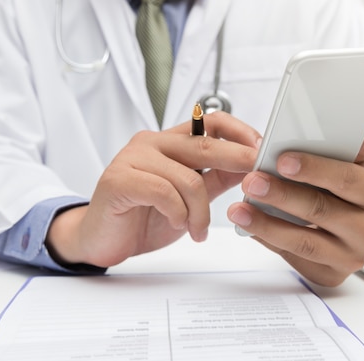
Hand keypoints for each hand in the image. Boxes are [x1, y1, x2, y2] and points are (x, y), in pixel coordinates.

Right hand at [46, 111, 260, 267]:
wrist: (101, 240)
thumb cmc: (142, 216)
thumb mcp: (189, 199)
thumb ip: (214, 180)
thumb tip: (250, 167)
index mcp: (169, 142)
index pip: (210, 122)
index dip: (240, 132)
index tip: (262, 150)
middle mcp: (151, 143)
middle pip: (204, 143)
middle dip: (237, 161)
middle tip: (258, 179)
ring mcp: (133, 158)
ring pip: (188, 177)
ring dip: (201, 211)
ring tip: (198, 229)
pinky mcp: (119, 179)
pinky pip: (164, 192)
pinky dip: (179, 213)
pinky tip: (178, 224)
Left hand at [227, 123, 363, 286]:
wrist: (351, 229)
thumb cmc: (345, 190)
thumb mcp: (352, 165)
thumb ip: (354, 147)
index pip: (346, 178)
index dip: (314, 169)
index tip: (282, 160)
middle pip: (321, 210)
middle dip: (282, 194)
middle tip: (252, 182)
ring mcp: (351, 255)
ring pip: (305, 241)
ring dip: (267, 224)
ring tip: (239, 210)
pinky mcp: (332, 274)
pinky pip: (295, 257)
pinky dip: (269, 241)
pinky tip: (249, 227)